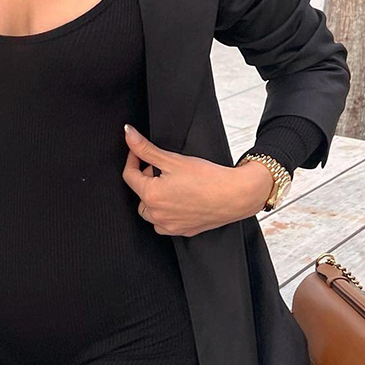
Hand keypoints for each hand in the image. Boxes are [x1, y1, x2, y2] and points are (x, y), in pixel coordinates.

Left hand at [121, 123, 274, 235]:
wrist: (235, 195)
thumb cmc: (208, 178)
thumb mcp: (172, 159)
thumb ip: (145, 148)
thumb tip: (129, 134)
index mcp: (151, 196)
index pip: (129, 176)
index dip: (133, 159)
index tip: (138, 152)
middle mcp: (157, 214)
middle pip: (139, 194)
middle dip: (146, 179)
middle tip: (160, 168)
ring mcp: (169, 225)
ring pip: (150, 211)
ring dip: (154, 197)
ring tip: (170, 184)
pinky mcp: (182, 231)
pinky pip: (164, 223)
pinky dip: (165, 212)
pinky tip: (178, 200)